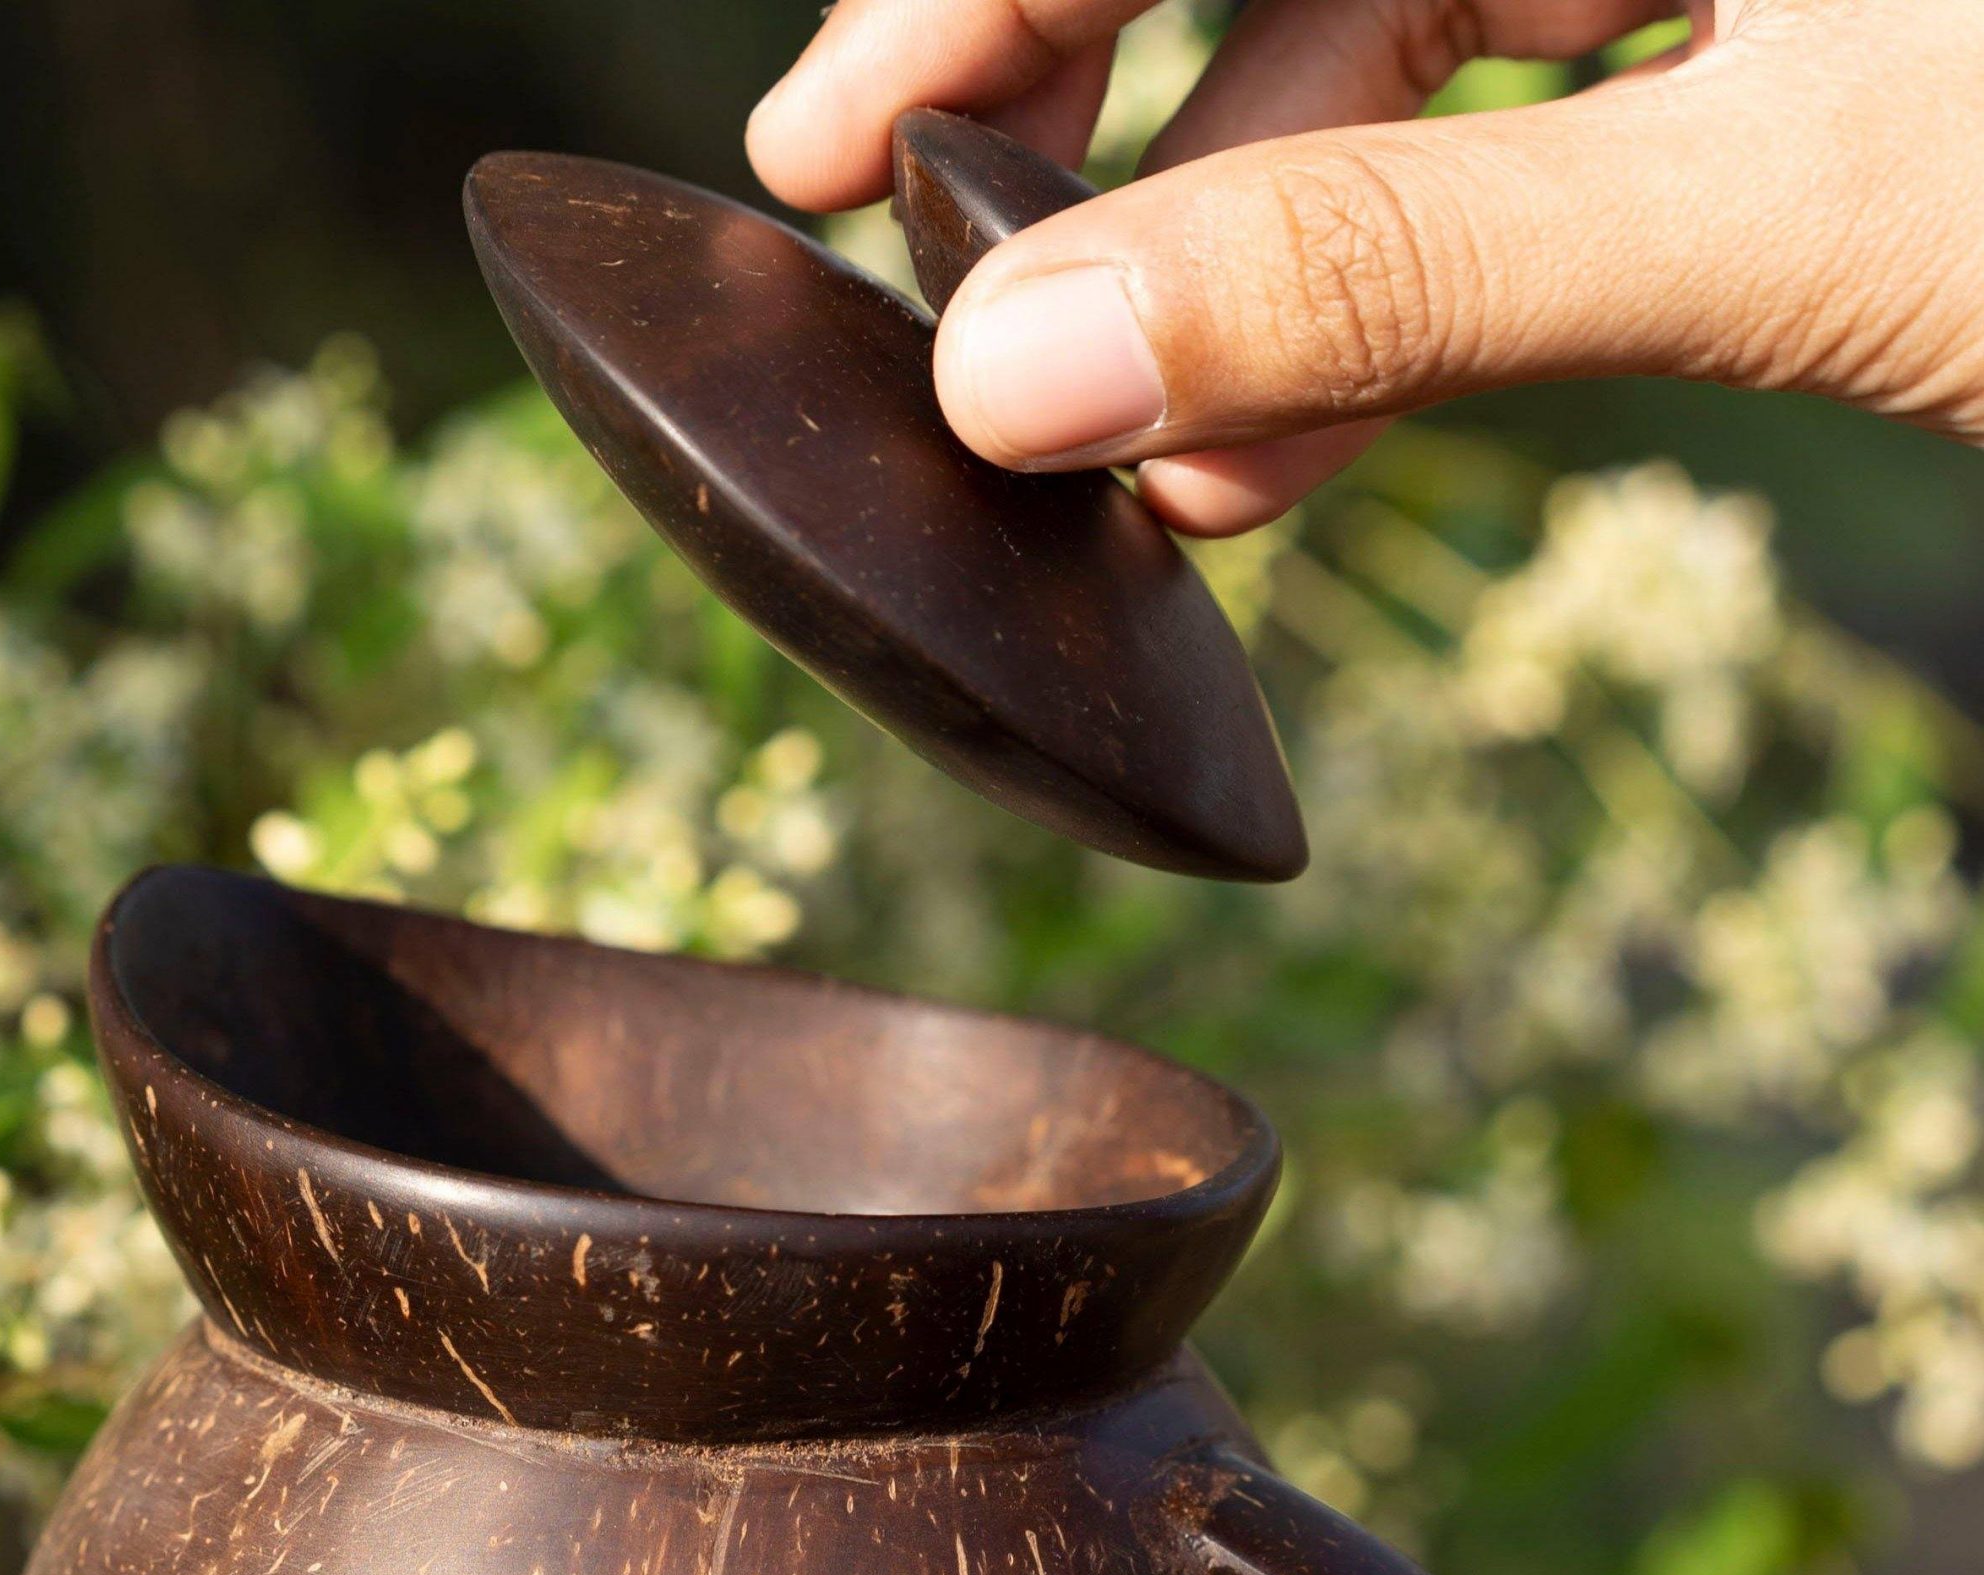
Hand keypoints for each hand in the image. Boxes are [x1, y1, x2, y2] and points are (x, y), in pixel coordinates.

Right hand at [748, 1, 1983, 534]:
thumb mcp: (1802, 201)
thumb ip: (1401, 272)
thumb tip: (1033, 378)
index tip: (831, 144)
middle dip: (1115, 120)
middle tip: (939, 297)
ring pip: (1401, 51)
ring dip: (1259, 268)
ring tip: (1171, 472)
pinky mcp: (1786, 34)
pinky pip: (1522, 134)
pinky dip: (1403, 293)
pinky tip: (1294, 441)